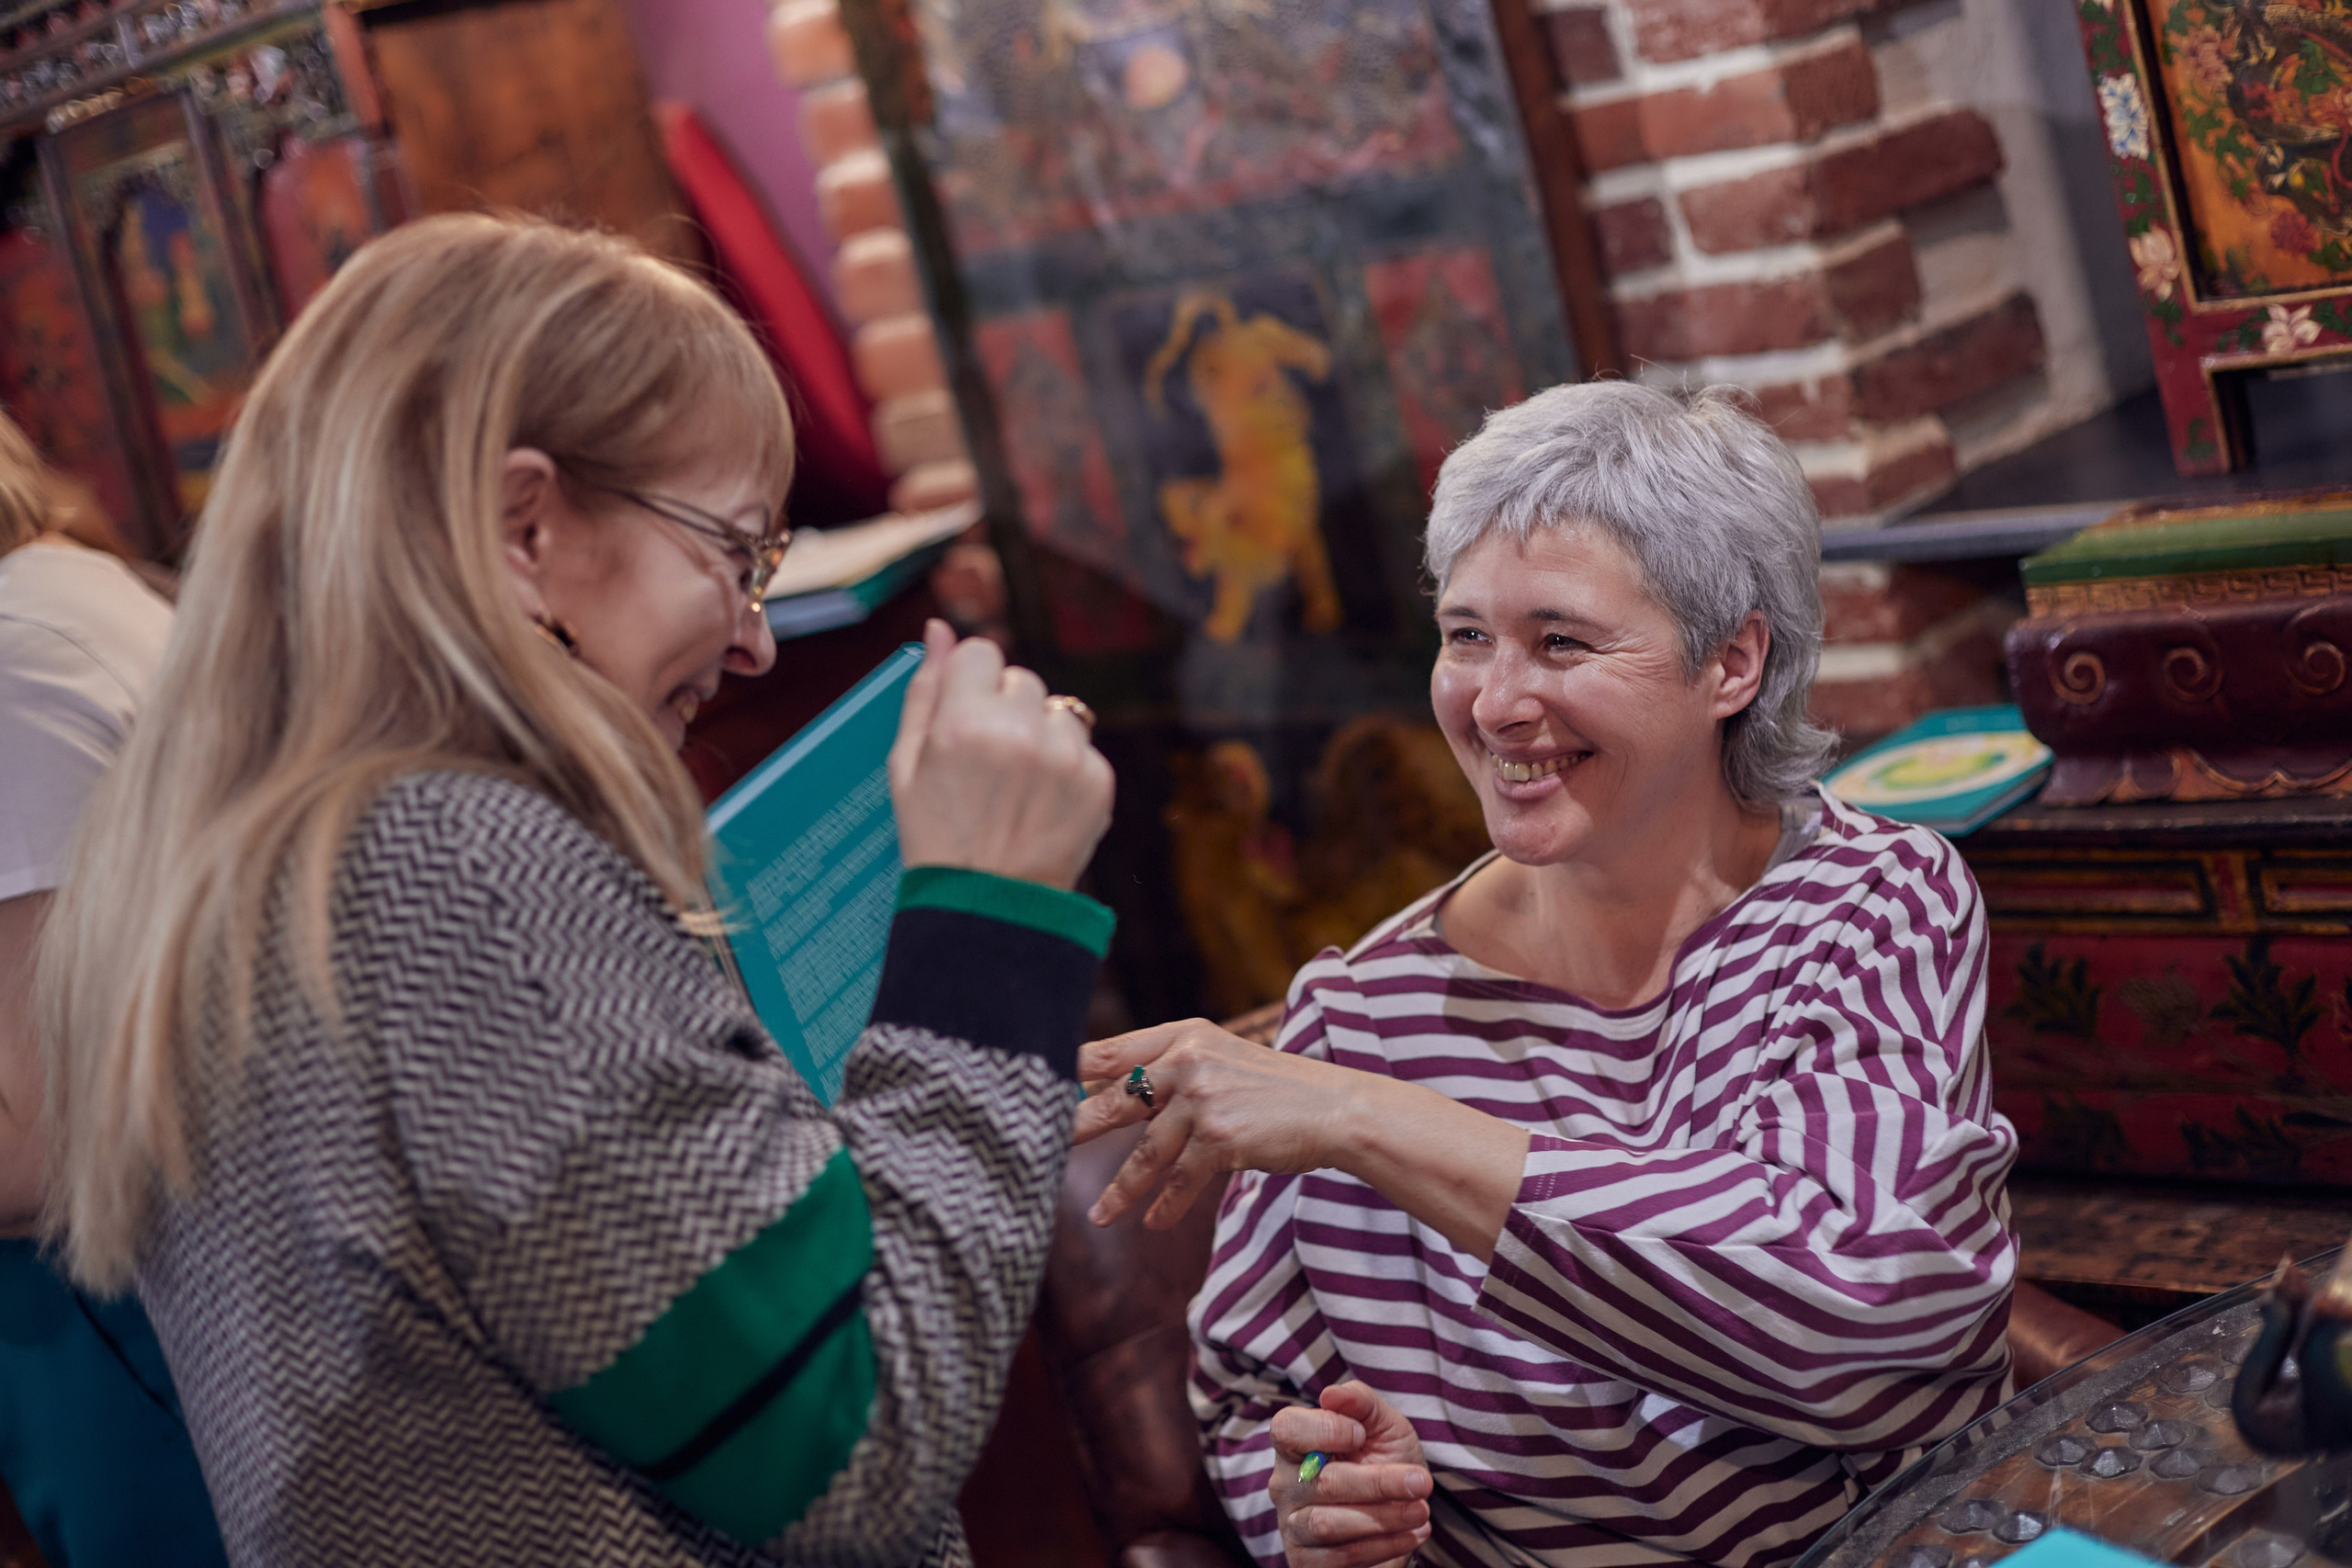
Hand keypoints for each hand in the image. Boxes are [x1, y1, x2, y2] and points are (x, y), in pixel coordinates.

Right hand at [888, 620, 1112, 890]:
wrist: (987, 907)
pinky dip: (1068, 769)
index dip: (971, 684)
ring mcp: (1065, 757)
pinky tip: (1042, 804)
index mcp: (964, 722)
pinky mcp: (1098, 781)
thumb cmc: (936, 835)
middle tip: (988, 763)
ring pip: (1059, 709)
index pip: (982, 651)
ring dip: (1042, 734)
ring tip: (1018, 786)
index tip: (965, 717)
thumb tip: (937, 629)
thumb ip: (924, 690)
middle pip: (1021, 679)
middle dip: (1005, 709)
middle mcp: (1019, 731)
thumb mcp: (906, 764)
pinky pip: (1083, 748)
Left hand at [1075, 1017, 1529, 1258]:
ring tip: (1098, 1216)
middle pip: (1112, 1099)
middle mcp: (1188, 1061)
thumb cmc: (1275, 1089)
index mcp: (1184, 1035)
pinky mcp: (1220, 1138)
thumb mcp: (1222, 1061)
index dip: (1068, 1072)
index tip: (1032, 1090)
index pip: (1109, 1050)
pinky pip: (1179, 1180)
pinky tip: (1150, 1222)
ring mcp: (1203, 1100)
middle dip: (1073, 1129)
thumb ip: (1172, 1073)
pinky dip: (1163, 1204)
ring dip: (1120, 1190)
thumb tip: (1115, 1096)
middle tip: (1034, 1149)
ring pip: (1144, 1153)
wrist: (1336, 1108)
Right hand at [1270, 1381, 1431, 1567]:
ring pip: (1329, 1523)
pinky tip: (1413, 1534)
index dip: (1322, 1430)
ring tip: (1421, 1510)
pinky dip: (1384, 1546)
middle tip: (1421, 1482)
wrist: (1402, 1515)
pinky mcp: (1307, 1561)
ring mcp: (1293, 1525)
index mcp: (1297, 1444)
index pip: (1286, 1429)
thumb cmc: (1386, 1462)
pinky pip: (1341, 1556)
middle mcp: (1286, 1484)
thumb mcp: (1384, 1427)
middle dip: (1378, 1481)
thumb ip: (1361, 1403)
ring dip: (1384, 1517)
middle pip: (1321, 1481)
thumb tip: (1332, 1394)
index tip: (1361, 1434)